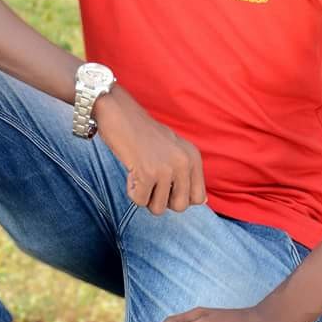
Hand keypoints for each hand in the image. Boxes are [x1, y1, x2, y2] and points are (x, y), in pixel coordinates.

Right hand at [94, 85, 207, 215]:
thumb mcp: (174, 149)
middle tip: (151, 180)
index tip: (165, 183)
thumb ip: (188, 173)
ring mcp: (166, 168)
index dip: (179, 197)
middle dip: (162, 200)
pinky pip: (140, 201)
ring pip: (159, 208)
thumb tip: (203, 201)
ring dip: (145, 195)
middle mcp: (184, 162)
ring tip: (140, 173)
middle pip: (180, 207)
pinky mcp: (147, 173)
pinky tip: (131, 171)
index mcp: (193, 157)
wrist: (118, 112)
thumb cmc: (142, 132)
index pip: (198, 198)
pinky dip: (132, 191)